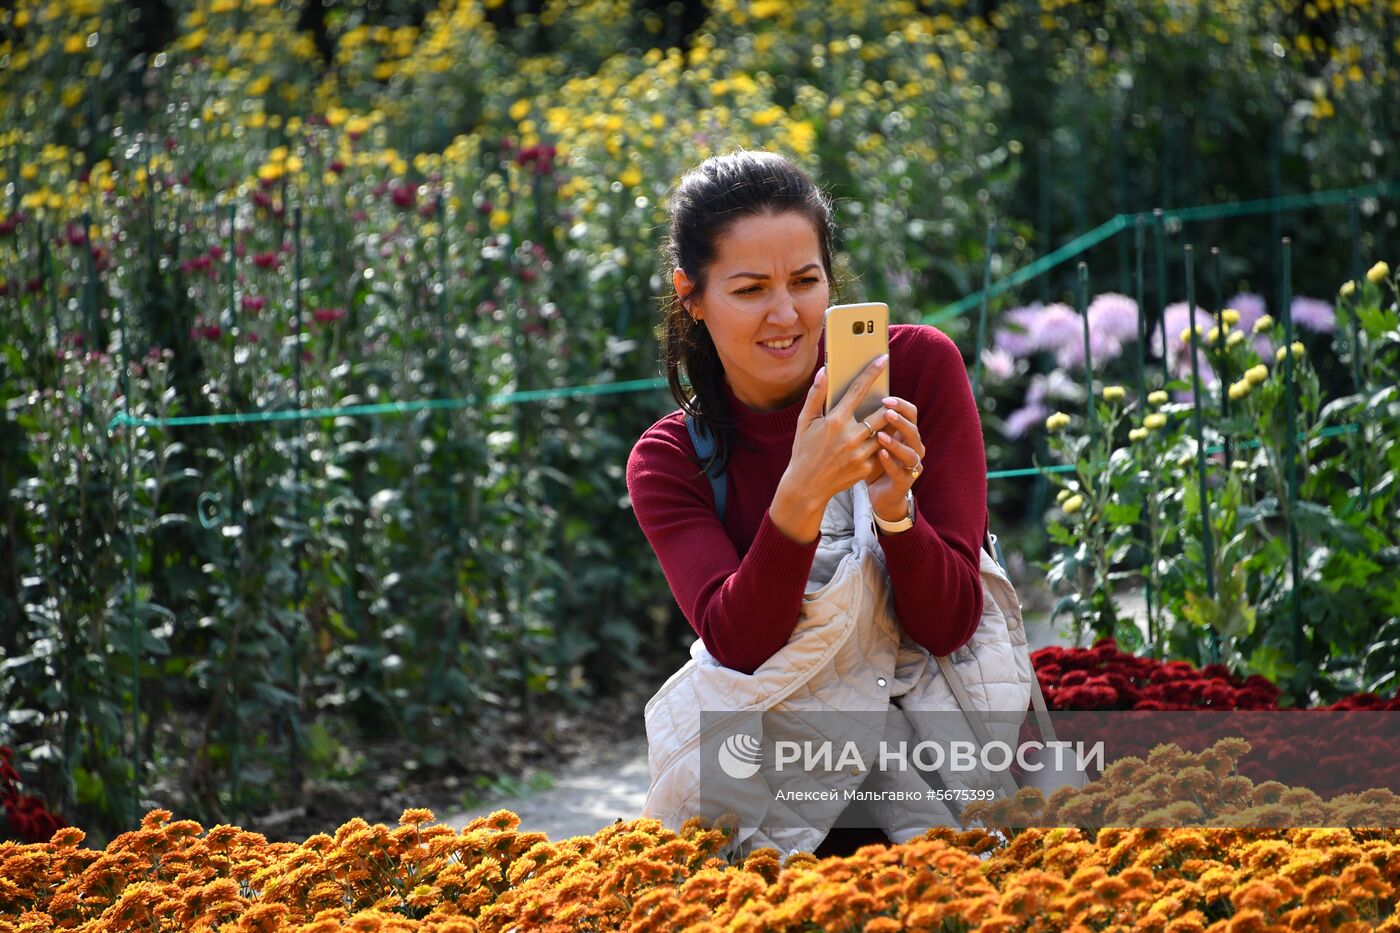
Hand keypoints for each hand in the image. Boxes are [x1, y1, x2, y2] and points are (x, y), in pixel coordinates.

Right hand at [768, 355, 887, 542]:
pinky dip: (881, 444)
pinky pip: (881, 451)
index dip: (872, 373)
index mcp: (835, 421)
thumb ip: (816, 395)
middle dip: (889, 405)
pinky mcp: (867, 467)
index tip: (883, 359)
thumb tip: (824, 372)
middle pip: (882, 413)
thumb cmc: (803, 451)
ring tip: (885, 422)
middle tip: (890, 401)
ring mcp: (860, 454)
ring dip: (887, 425)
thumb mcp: (804, 422)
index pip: (858, 390)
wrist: (806, 487)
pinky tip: (875, 444)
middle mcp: (850, 436)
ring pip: (885, 433)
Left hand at [865, 396, 925, 524]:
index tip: (885, 398)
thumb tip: (852, 397)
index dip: (901, 405)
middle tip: (886, 412)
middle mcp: (913, 447)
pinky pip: (900, 472)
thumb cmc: (873, 461)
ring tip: (880, 435)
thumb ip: (868, 420)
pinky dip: (890, 463)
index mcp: (906, 433)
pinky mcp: (904, 482)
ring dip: (896, 443)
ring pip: (910, 452)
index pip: (910, 413)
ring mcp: (911, 466)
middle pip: (913, 430)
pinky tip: (880, 455)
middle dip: (900, 421)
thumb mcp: (870, 438)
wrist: (879, 492)